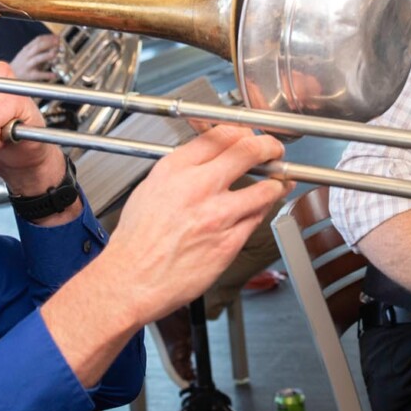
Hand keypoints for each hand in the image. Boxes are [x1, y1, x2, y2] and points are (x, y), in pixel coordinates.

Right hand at [9, 33, 61, 82]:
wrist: (9, 74)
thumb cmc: (22, 64)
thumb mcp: (28, 53)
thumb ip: (39, 49)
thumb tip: (54, 44)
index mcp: (27, 49)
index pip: (37, 40)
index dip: (48, 37)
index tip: (57, 36)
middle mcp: (27, 56)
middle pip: (37, 47)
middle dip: (48, 43)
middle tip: (58, 42)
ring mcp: (28, 65)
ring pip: (37, 59)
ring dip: (46, 55)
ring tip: (54, 53)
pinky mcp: (29, 75)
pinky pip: (38, 75)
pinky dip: (47, 74)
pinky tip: (54, 74)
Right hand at [94, 124, 290, 324]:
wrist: (132, 278)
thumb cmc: (137, 241)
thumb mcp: (150, 188)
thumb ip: (181, 170)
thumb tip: (206, 159)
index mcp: (175, 170)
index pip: (221, 135)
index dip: (242, 132)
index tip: (248, 136)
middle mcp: (198, 188)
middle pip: (248, 152)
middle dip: (269, 147)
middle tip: (274, 150)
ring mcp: (217, 215)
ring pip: (264, 188)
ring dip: (276, 182)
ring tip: (279, 182)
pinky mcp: (229, 242)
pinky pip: (257, 219)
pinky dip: (262, 211)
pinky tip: (261, 208)